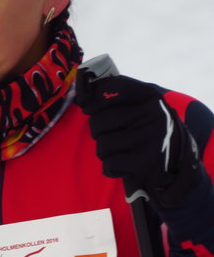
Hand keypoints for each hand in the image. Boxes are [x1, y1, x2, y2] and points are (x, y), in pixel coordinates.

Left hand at [76, 73, 198, 207]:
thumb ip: (114, 96)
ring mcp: (150, 137)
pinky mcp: (146, 161)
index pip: (109, 87)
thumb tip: (81, 95)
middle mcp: (152, 113)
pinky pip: (109, 164)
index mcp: (149, 95)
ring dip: (104, 151)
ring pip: (101, 144)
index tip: (87, 107)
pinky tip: (125, 166)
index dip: (92, 98)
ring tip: (121, 151)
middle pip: (97, 120)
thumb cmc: (144, 132)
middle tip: (112, 135)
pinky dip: (111, 168)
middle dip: (97, 131)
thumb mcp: (138, 107)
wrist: (175, 167)